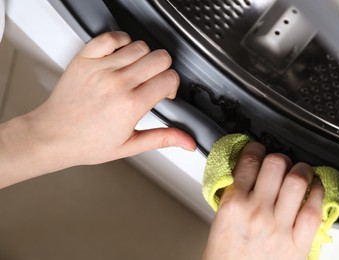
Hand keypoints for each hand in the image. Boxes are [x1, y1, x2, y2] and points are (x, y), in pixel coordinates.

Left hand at [0, 31, 195, 186]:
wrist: (52, 135)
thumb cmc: (87, 143)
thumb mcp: (130, 146)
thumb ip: (163, 139)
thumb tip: (187, 141)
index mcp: (131, 105)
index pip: (169, 79)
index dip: (172, 86)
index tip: (164, 93)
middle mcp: (117, 83)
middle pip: (160, 58)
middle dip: (163, 70)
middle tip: (152, 82)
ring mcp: (100, 68)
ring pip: (140, 46)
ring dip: (143, 58)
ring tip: (135, 73)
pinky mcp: (85, 59)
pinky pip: (112, 37)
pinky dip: (121, 42)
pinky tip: (120, 57)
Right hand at [203, 143, 323, 259]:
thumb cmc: (225, 258)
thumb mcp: (220, 220)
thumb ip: (235, 195)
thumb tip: (247, 175)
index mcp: (234, 204)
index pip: (249, 161)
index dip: (256, 148)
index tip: (258, 150)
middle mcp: (257, 211)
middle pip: (275, 164)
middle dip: (280, 158)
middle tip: (280, 162)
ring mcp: (279, 226)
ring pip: (297, 181)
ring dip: (301, 170)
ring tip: (300, 171)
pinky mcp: (297, 243)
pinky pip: (313, 210)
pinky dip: (318, 193)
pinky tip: (315, 188)